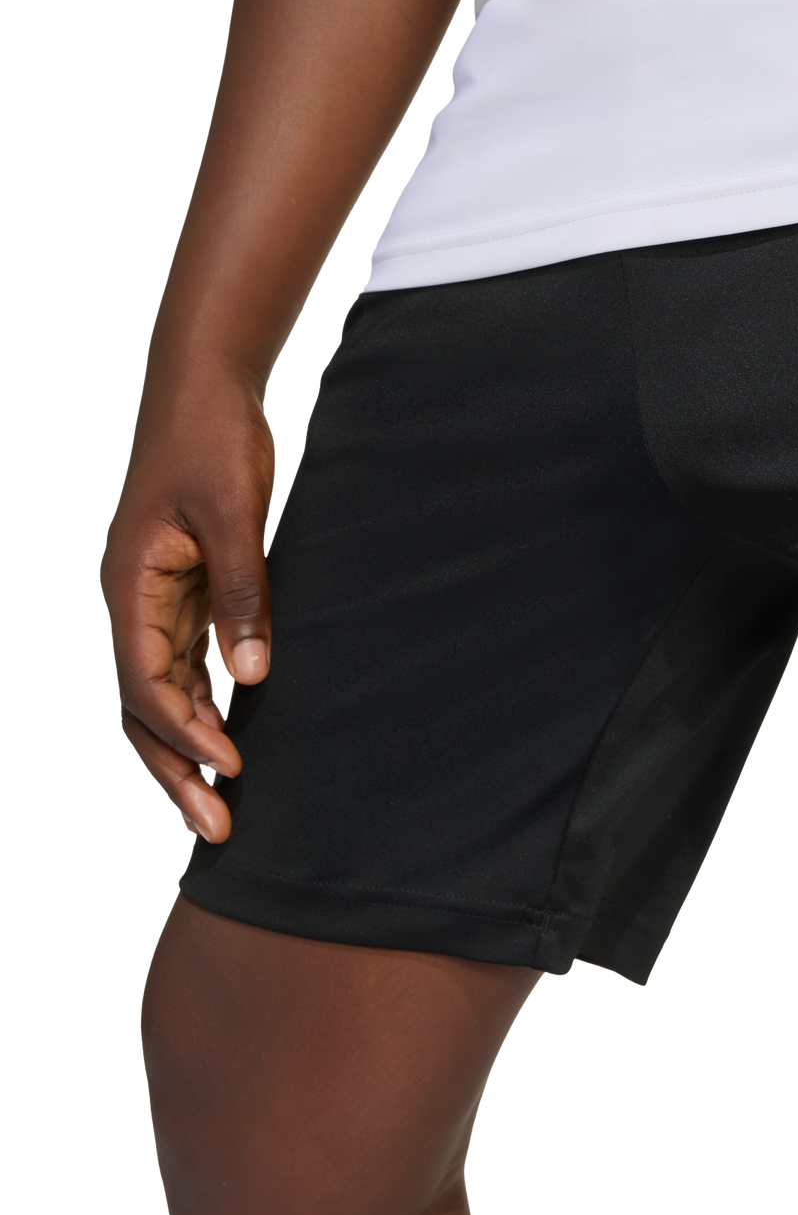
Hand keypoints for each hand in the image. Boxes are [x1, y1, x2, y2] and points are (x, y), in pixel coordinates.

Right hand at [99, 376, 275, 840]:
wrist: (204, 388)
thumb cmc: (214, 441)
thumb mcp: (234, 514)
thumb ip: (243, 592)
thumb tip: (250, 678)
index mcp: (130, 586)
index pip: (145, 682)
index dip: (183, 732)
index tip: (227, 769)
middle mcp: (132, 602)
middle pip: (144, 705)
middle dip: (177, 767)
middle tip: (220, 827)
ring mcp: (154, 599)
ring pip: (162, 692)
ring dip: (190, 746)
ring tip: (228, 802)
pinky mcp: (183, 590)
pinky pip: (185, 663)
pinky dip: (205, 704)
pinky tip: (236, 737)